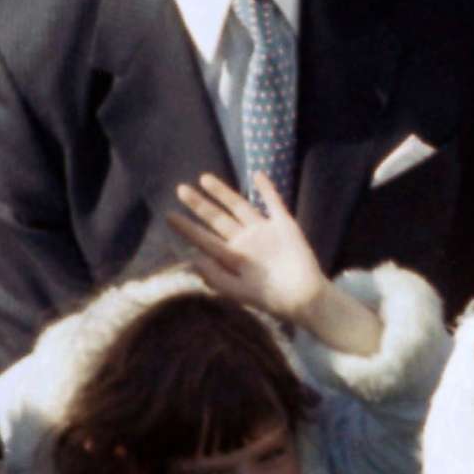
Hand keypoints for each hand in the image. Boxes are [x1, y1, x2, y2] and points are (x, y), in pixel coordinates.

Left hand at [168, 174, 327, 322]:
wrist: (304, 297)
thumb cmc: (271, 298)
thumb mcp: (238, 291)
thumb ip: (215, 276)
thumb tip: (193, 259)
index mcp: (233, 258)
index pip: (205, 239)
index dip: (187, 228)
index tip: (169, 216)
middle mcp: (245, 242)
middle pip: (217, 219)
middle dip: (199, 205)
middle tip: (180, 189)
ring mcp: (264, 231)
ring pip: (239, 206)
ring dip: (222, 192)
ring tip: (204, 178)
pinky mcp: (284, 225)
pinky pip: (273, 203)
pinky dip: (266, 189)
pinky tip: (257, 175)